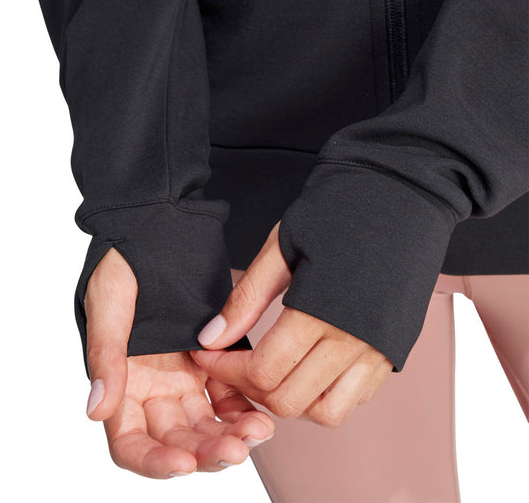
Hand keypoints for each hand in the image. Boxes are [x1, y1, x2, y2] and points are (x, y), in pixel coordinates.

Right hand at [84, 247, 274, 478]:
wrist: (161, 227)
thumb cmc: (126, 261)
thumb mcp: (109, 302)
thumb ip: (105, 354)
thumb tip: (96, 409)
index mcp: (122, 380)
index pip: (130, 440)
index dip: (153, 460)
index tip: (183, 462)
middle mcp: (153, 386)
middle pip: (175, 438)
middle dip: (204, 451)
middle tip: (236, 450)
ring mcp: (185, 375)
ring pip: (206, 423)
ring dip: (230, 435)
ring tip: (257, 433)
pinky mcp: (213, 358)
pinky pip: (229, 394)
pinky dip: (244, 408)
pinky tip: (261, 413)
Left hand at [190, 222, 393, 427]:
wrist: (398, 194)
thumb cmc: (338, 211)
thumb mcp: (282, 248)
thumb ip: (246, 298)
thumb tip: (212, 338)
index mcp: (322, 311)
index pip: (263, 371)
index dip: (225, 370)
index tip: (209, 355)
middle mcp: (356, 341)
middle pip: (290, 401)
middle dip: (249, 389)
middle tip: (234, 363)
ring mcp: (380, 350)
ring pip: (326, 413)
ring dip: (290, 401)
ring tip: (271, 371)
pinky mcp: (394, 351)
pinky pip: (355, 399)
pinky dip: (324, 396)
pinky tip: (306, 368)